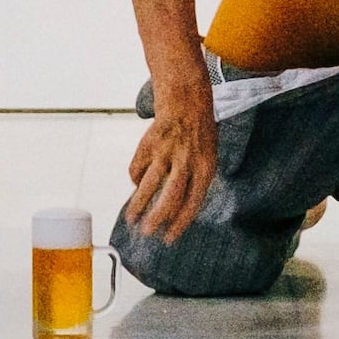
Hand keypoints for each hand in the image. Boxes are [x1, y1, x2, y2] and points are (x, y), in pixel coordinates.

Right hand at [123, 88, 216, 240]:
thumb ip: (195, 183)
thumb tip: (176, 211)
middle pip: (170, 198)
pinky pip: (137, 170)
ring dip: (138, 205)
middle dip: (157, 219)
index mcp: (205, 168)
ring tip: (131, 219)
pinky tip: (137, 184)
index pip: (192, 203)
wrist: (186, 100)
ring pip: (148, 186)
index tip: (169, 238)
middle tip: (147, 233)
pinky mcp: (147, 145)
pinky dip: (136, 180)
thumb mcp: (208, 158)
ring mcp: (165, 153)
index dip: (180, 223)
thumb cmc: (199, 133)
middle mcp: (185, 162)